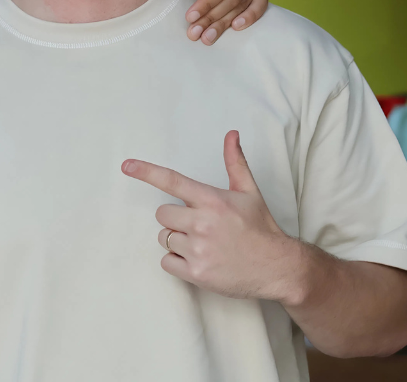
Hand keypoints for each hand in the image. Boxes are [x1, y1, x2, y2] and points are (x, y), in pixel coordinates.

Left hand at [122, 131, 302, 302]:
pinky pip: (166, 261)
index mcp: (212, 200)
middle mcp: (203, 223)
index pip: (172, 181)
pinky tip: (200, 260)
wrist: (279, 268)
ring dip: (178, 240)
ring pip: (164, 238)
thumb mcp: (249, 192)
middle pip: (162, 214)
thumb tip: (231, 134)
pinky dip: (177, 262)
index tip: (126, 166)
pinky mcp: (196, 273)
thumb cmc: (260, 228)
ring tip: (204, 244)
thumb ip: (235, 162)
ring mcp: (198, 249)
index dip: (146, 172)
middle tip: (200, 226)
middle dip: (175, 218)